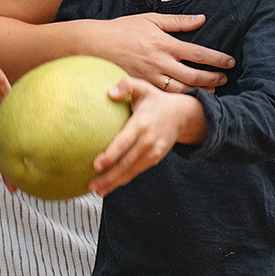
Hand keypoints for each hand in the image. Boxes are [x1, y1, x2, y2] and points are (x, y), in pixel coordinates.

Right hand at [80, 14, 231, 93]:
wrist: (94, 45)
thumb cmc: (123, 29)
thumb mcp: (150, 20)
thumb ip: (177, 22)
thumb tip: (201, 19)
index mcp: (164, 44)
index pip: (198, 53)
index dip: (217, 59)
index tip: (230, 62)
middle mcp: (159, 63)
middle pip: (194, 76)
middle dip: (213, 79)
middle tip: (225, 79)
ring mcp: (150, 78)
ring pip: (181, 91)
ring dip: (199, 92)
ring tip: (212, 91)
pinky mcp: (141, 87)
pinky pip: (164, 97)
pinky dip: (179, 99)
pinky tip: (189, 98)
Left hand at [86, 76, 203, 195]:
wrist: (183, 115)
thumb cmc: (155, 100)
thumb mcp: (143, 87)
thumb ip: (126, 85)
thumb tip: (109, 93)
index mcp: (141, 124)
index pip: (124, 142)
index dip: (111, 154)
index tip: (96, 164)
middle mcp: (148, 141)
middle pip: (126, 163)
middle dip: (108, 176)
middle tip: (91, 185)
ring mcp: (153, 152)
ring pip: (131, 171)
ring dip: (114, 183)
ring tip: (97, 190)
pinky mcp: (155, 159)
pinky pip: (136, 171)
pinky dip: (123, 180)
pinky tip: (109, 186)